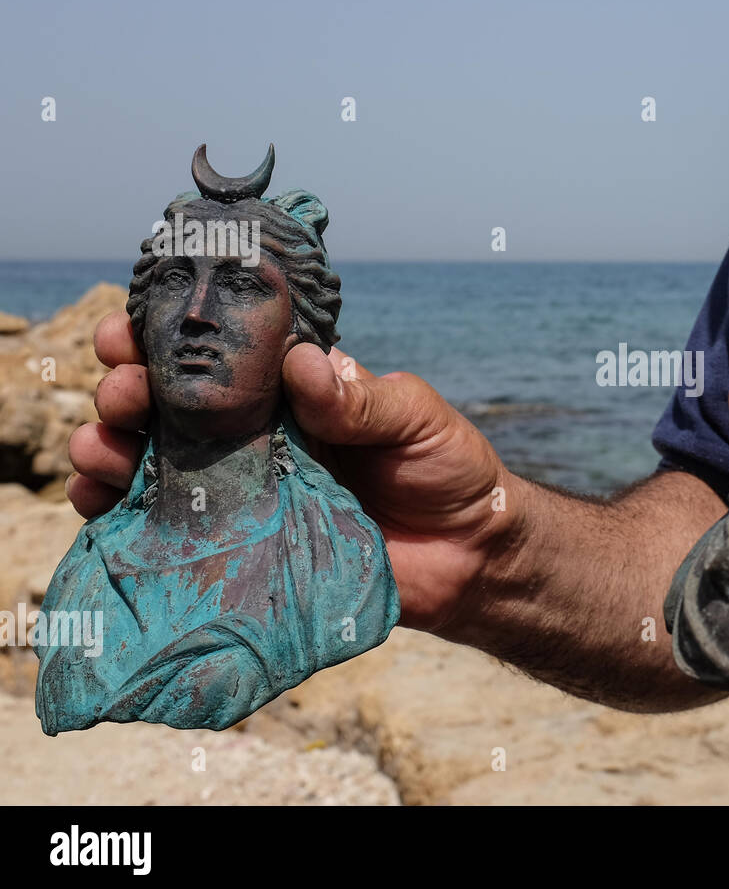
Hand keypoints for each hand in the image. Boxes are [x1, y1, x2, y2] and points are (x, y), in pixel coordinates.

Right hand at [67, 311, 517, 633]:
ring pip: (151, 462)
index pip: (218, 353)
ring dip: (109, 446)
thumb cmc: (448, 472)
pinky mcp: (241, 549)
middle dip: (128, 390)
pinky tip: (99, 504)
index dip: (167, 335)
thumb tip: (303, 363)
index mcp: (292, 393)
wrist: (470, 560)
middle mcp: (256, 436)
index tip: (132, 329)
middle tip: (124, 393)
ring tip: (104, 447)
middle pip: (168, 405)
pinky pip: (168, 530)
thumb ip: (362, 398)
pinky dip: (120, 514)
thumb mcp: (417, 419)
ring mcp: (244, 493)